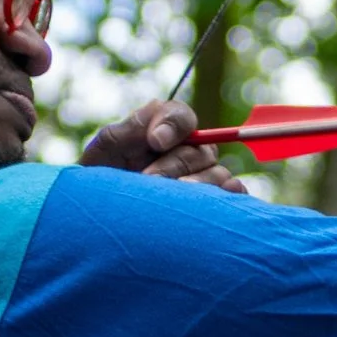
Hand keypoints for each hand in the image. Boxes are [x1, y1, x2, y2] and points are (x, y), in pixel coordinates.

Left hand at [80, 100, 246, 191]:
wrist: (103, 219)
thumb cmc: (102, 180)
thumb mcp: (107, 150)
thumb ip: (130, 129)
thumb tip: (158, 126)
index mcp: (164, 131)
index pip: (182, 117)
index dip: (173, 125)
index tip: (155, 141)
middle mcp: (190, 151)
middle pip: (200, 149)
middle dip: (173, 165)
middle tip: (148, 182)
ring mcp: (205, 178)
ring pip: (218, 174)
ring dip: (196, 188)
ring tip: (171, 204)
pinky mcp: (216, 203)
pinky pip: (234, 196)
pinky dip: (227, 198)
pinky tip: (209, 207)